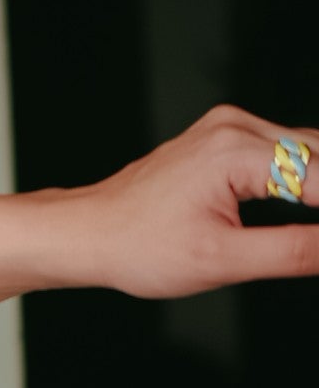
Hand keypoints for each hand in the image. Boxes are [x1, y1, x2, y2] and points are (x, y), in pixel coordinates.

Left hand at [69, 105, 318, 297]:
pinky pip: (290, 153)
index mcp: (235, 150)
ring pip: (312, 152)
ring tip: (316, 235)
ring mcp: (231, 128)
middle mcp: (236, 126)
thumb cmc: (139, 245)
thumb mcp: (224, 261)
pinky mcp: (229, 139)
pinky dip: (314, 178)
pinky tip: (314, 207)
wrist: (91, 231)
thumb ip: (294, 252)